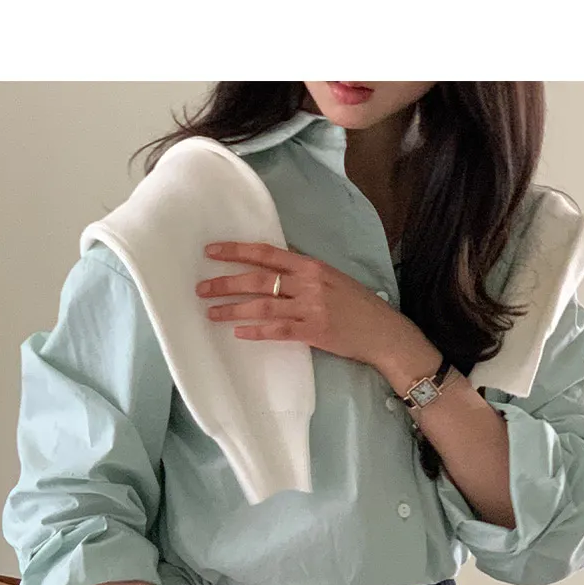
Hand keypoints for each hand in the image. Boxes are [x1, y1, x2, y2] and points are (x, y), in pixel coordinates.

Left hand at [197, 238, 387, 367]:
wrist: (382, 331)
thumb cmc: (356, 303)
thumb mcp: (332, 277)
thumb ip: (303, 271)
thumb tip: (273, 263)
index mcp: (311, 266)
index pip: (267, 254)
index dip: (237, 251)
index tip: (212, 251)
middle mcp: (308, 283)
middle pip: (258, 280)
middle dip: (226, 283)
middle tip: (201, 288)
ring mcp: (310, 308)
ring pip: (262, 306)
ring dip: (233, 309)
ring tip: (211, 313)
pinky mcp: (313, 332)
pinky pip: (278, 331)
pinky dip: (256, 331)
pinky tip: (239, 333)